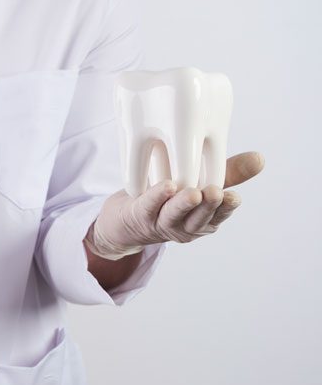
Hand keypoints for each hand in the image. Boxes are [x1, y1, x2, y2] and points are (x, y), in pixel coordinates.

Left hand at [87, 151, 265, 259]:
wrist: (125, 219)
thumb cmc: (169, 199)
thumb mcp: (200, 184)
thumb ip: (229, 172)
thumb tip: (260, 157)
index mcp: (202, 220)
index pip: (218, 216)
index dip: (226, 208)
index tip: (234, 197)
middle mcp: (184, 227)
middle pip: (198, 220)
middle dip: (208, 207)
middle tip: (216, 193)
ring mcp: (160, 223)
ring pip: (174, 216)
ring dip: (184, 205)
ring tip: (193, 193)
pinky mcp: (138, 215)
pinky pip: (148, 206)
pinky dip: (157, 197)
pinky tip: (166, 186)